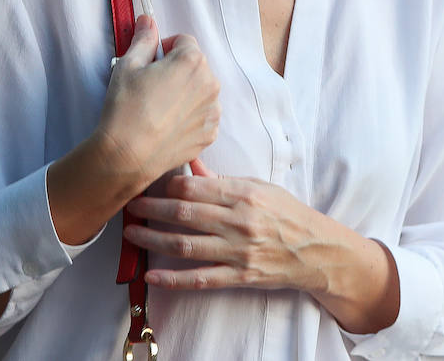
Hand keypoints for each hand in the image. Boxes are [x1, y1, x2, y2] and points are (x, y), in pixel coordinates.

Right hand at [46, 16, 219, 248]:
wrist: (127, 156)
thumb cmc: (125, 108)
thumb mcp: (127, 65)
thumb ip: (143, 39)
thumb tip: (148, 20)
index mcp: (192, 61)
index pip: (184, 41)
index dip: (165, 49)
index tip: (151, 63)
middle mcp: (210, 83)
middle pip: (195, 65)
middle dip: (177, 70)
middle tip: (151, 87)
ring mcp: (213, 110)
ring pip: (200, 91)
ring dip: (185, 93)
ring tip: (159, 108)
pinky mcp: (210, 133)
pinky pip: (202, 115)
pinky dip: (189, 116)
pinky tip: (167, 125)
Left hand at [124, 160, 399, 332]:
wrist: (316, 250)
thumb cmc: (286, 213)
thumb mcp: (259, 187)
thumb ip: (223, 180)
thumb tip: (191, 164)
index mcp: (244, 194)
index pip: (196, 188)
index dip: (167, 187)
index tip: (149, 184)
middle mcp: (239, 221)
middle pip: (184, 214)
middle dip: (151, 210)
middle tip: (128, 206)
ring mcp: (238, 251)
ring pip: (186, 245)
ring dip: (153, 239)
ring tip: (131, 233)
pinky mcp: (239, 276)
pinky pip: (200, 278)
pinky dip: (173, 278)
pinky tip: (152, 274)